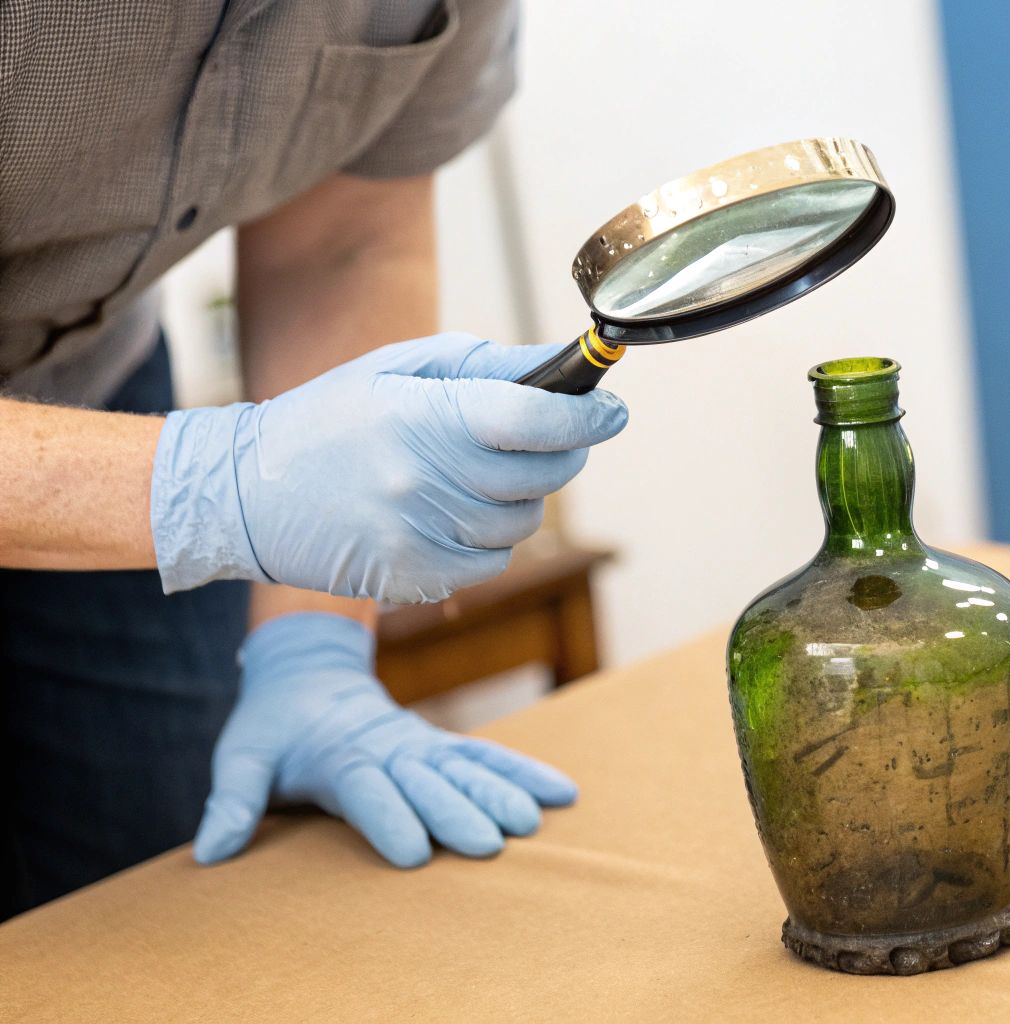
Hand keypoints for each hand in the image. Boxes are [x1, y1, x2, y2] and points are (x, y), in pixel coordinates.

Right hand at [150, 332, 626, 603]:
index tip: (612, 412)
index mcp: (422, 417)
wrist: (241, 493)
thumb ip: (486, 366)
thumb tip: (562, 366)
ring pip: (523, 522)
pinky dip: (486, 537)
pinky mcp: (413, 578)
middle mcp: (424, 480)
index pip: (536, 421)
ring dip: (522, 498)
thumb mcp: (397, 368)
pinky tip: (450, 511)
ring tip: (480, 473)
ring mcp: (419, 536)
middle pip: (543, 475)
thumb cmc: (329, 418)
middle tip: (553, 436)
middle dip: (563, 452)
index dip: (587, 417)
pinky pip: (489, 561)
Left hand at [193, 612, 578, 867]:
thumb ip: (232, 803)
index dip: (390, 818)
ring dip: (501, 792)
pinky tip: (562, 793)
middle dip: (460, 811)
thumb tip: (211, 853)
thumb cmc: (271, 729)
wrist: (308, 674)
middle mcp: (389, 749)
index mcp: (340, 756)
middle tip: (491, 844)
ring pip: (468, 766)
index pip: (368, 789)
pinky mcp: (441, 746)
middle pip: (428, 782)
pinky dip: (524, 772)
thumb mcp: (241, 758)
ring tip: (533, 821)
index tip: (415, 853)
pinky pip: (488, 756)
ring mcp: (422, 745)